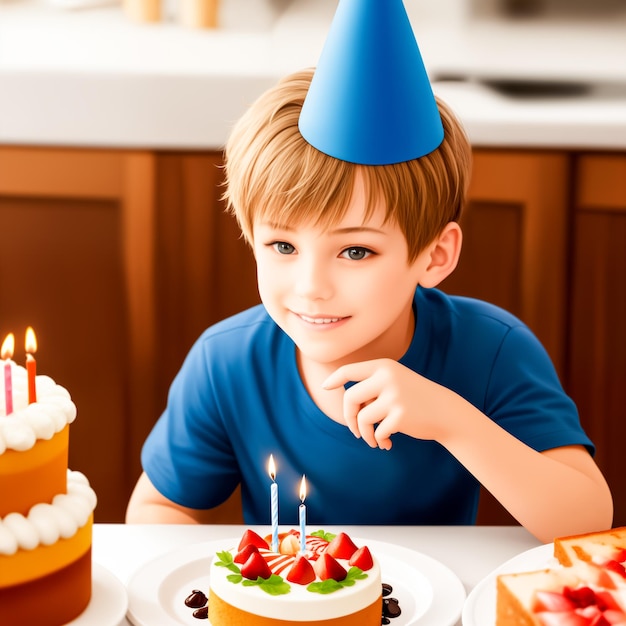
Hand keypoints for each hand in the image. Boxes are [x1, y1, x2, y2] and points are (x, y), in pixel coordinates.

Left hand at [322, 358, 450, 449]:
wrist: (445, 412)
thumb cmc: (414, 398)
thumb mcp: (394, 383)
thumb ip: (371, 388)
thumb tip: (346, 403)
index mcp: (384, 367)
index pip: (349, 370)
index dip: (334, 379)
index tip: (326, 387)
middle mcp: (387, 378)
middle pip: (350, 398)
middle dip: (348, 417)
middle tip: (355, 430)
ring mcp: (394, 396)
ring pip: (362, 418)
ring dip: (364, 434)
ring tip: (373, 440)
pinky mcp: (400, 415)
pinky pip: (377, 432)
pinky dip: (379, 441)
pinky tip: (387, 444)